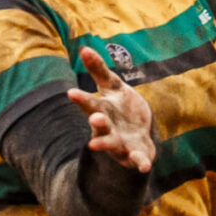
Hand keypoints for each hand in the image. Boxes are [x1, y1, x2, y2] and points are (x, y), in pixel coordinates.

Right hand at [67, 46, 155, 172]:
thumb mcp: (113, 86)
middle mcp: (108, 128)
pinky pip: (137, 160)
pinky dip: (140, 163)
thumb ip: (99, 70)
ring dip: (106, 144)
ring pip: (112, 144)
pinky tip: (145, 167)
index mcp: (102, 110)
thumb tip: (84, 48)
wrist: (139, 131)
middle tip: (94, 118)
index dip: (81, 98)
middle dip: (98, 123)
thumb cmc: (121, 107)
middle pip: (100, 126)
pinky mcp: (136, 154)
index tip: (71, 92)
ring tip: (94, 145)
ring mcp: (121, 143)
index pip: (90, 103)